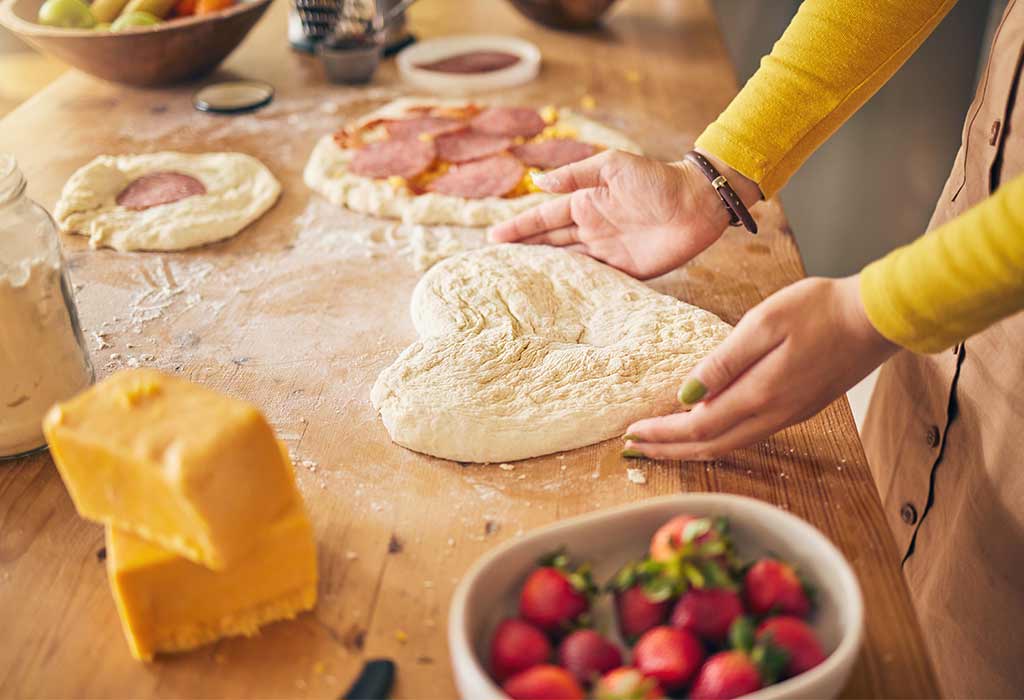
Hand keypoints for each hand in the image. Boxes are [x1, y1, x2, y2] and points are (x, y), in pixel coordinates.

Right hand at [489, 150, 748, 278]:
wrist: (697, 203)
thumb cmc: (656, 179)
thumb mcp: (612, 166)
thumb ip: (575, 176)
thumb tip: (537, 183)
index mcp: (584, 203)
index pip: (542, 218)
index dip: (518, 229)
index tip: (492, 240)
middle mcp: (591, 228)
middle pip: (549, 243)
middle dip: (523, 252)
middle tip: (494, 267)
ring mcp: (606, 251)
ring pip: (567, 264)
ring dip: (543, 271)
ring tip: (514, 283)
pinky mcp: (625, 272)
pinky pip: (594, 281)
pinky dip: (574, 288)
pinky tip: (555, 297)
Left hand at [622, 275, 897, 459]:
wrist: (878, 318)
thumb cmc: (821, 310)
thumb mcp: (764, 323)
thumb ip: (724, 362)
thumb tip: (687, 394)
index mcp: (760, 394)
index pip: (697, 428)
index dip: (662, 434)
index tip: (631, 434)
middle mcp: (774, 414)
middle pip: (710, 446)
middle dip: (669, 450)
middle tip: (635, 447)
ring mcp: (789, 415)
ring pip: (730, 444)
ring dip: (692, 447)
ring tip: (662, 443)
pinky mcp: (799, 409)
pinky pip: (748, 435)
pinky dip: (718, 439)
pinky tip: (706, 429)